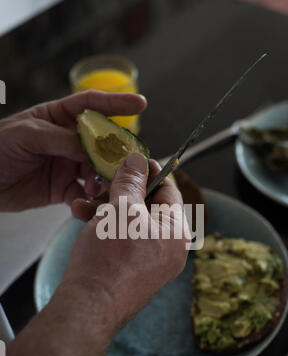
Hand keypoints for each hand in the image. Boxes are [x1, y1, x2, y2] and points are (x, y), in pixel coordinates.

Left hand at [0, 91, 146, 210]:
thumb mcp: (28, 135)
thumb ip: (61, 139)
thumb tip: (92, 149)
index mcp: (59, 118)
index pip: (93, 105)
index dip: (117, 103)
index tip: (141, 103)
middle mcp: (69, 141)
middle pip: (103, 143)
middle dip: (118, 151)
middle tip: (130, 160)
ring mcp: (68, 165)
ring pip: (98, 171)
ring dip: (105, 179)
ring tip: (102, 186)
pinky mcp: (64, 189)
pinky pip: (85, 194)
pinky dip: (89, 199)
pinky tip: (85, 201)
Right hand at [63, 153, 190, 330]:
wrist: (90, 306)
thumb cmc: (109, 257)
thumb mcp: (121, 208)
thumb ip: (131, 181)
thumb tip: (138, 160)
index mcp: (177, 231)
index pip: (169, 190)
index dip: (150, 171)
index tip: (134, 161)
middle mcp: (171, 249)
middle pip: (149, 208)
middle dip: (121, 193)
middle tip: (103, 183)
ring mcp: (154, 264)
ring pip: (133, 225)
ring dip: (107, 211)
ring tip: (82, 206)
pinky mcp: (136, 273)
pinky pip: (126, 243)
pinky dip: (108, 231)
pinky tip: (86, 223)